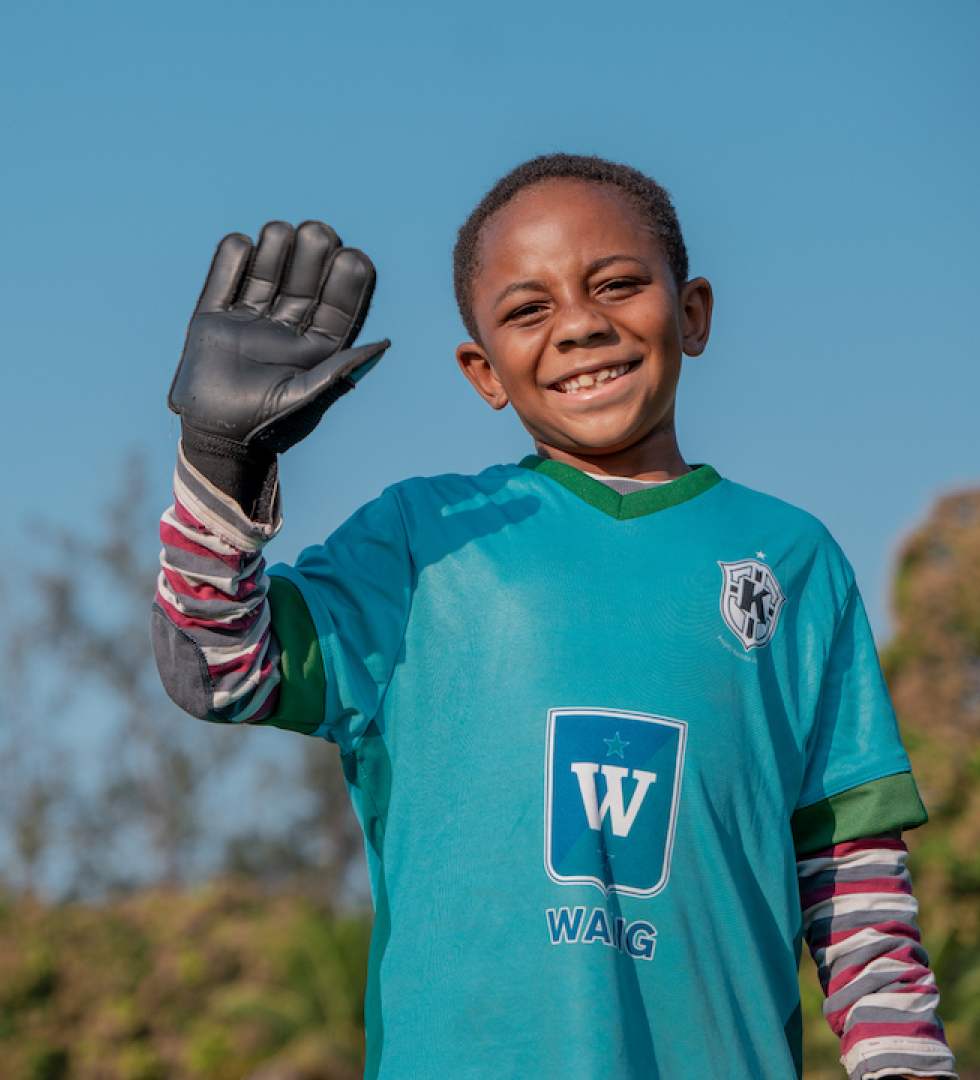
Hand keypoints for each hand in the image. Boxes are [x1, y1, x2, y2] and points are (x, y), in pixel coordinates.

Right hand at [169, 219, 388, 455]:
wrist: (216, 439)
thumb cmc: (268, 426)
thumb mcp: (307, 397)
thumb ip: (340, 370)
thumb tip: (383, 344)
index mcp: (315, 348)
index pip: (336, 307)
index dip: (347, 283)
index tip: (355, 257)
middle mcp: (285, 331)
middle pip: (302, 284)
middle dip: (312, 258)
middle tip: (319, 232)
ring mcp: (249, 322)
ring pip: (265, 276)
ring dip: (274, 251)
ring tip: (281, 230)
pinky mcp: (213, 320)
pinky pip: (221, 283)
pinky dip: (230, 261)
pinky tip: (243, 242)